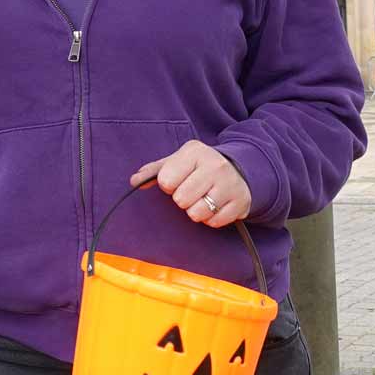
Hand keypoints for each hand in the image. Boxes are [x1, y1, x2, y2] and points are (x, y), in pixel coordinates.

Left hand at [131, 140, 252, 226]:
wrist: (239, 171)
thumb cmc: (198, 168)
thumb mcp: (176, 162)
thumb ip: (153, 171)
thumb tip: (134, 181)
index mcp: (194, 152)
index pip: (166, 181)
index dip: (168, 185)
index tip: (177, 181)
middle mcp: (214, 165)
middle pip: (181, 200)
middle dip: (182, 199)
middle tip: (192, 191)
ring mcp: (230, 184)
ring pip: (197, 213)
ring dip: (196, 211)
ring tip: (203, 199)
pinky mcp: (240, 202)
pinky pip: (214, 222)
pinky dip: (211, 218)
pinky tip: (215, 205)